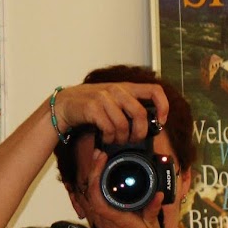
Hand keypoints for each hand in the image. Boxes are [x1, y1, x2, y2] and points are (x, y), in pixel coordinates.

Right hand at [52, 82, 168, 145]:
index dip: (163, 106)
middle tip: (134, 139)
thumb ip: (129, 107)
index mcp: (126, 87)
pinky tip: (106, 138)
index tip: (161, 121)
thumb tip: (149, 125)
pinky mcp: (92, 108)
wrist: (65, 103)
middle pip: (140, 113)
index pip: (154, 90)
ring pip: (123, 124)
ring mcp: (103, 97)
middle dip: (140, 132)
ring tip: (117, 141)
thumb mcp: (113, 100)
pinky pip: (108, 128)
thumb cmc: (91, 104)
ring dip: (122, 138)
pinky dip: (109, 138)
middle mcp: (116, 90)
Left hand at [81, 148, 164, 227]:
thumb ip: (153, 208)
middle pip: (89, 190)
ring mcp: (99, 220)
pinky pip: (90, 201)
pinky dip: (92, 187)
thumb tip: (159, 194)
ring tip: (99, 161)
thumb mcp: (151, 225)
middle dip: (93, 170)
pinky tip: (98, 177)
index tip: (102, 159)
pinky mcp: (99, 221)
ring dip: (92, 177)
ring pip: (87, 195)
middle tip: (100, 154)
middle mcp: (102, 218)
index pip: (96, 194)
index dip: (96, 174)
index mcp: (114, 217)